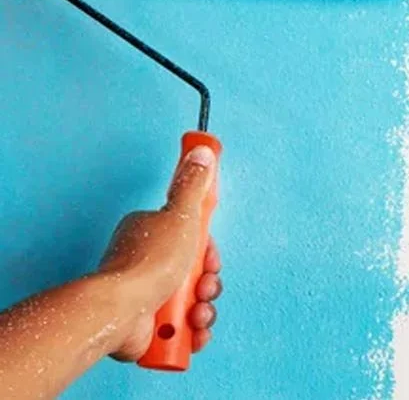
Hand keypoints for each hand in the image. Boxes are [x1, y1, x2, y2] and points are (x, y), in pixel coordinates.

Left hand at [98, 146, 222, 360]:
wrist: (121, 311)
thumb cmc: (147, 263)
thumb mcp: (181, 216)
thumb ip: (193, 186)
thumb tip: (201, 152)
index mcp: (152, 234)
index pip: (192, 240)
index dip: (208, 252)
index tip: (211, 258)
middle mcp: (147, 264)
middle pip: (194, 273)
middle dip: (208, 284)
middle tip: (204, 288)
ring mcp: (146, 296)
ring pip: (191, 302)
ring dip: (203, 310)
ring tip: (196, 314)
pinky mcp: (146, 326)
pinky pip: (179, 330)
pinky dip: (191, 333)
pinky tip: (192, 331)